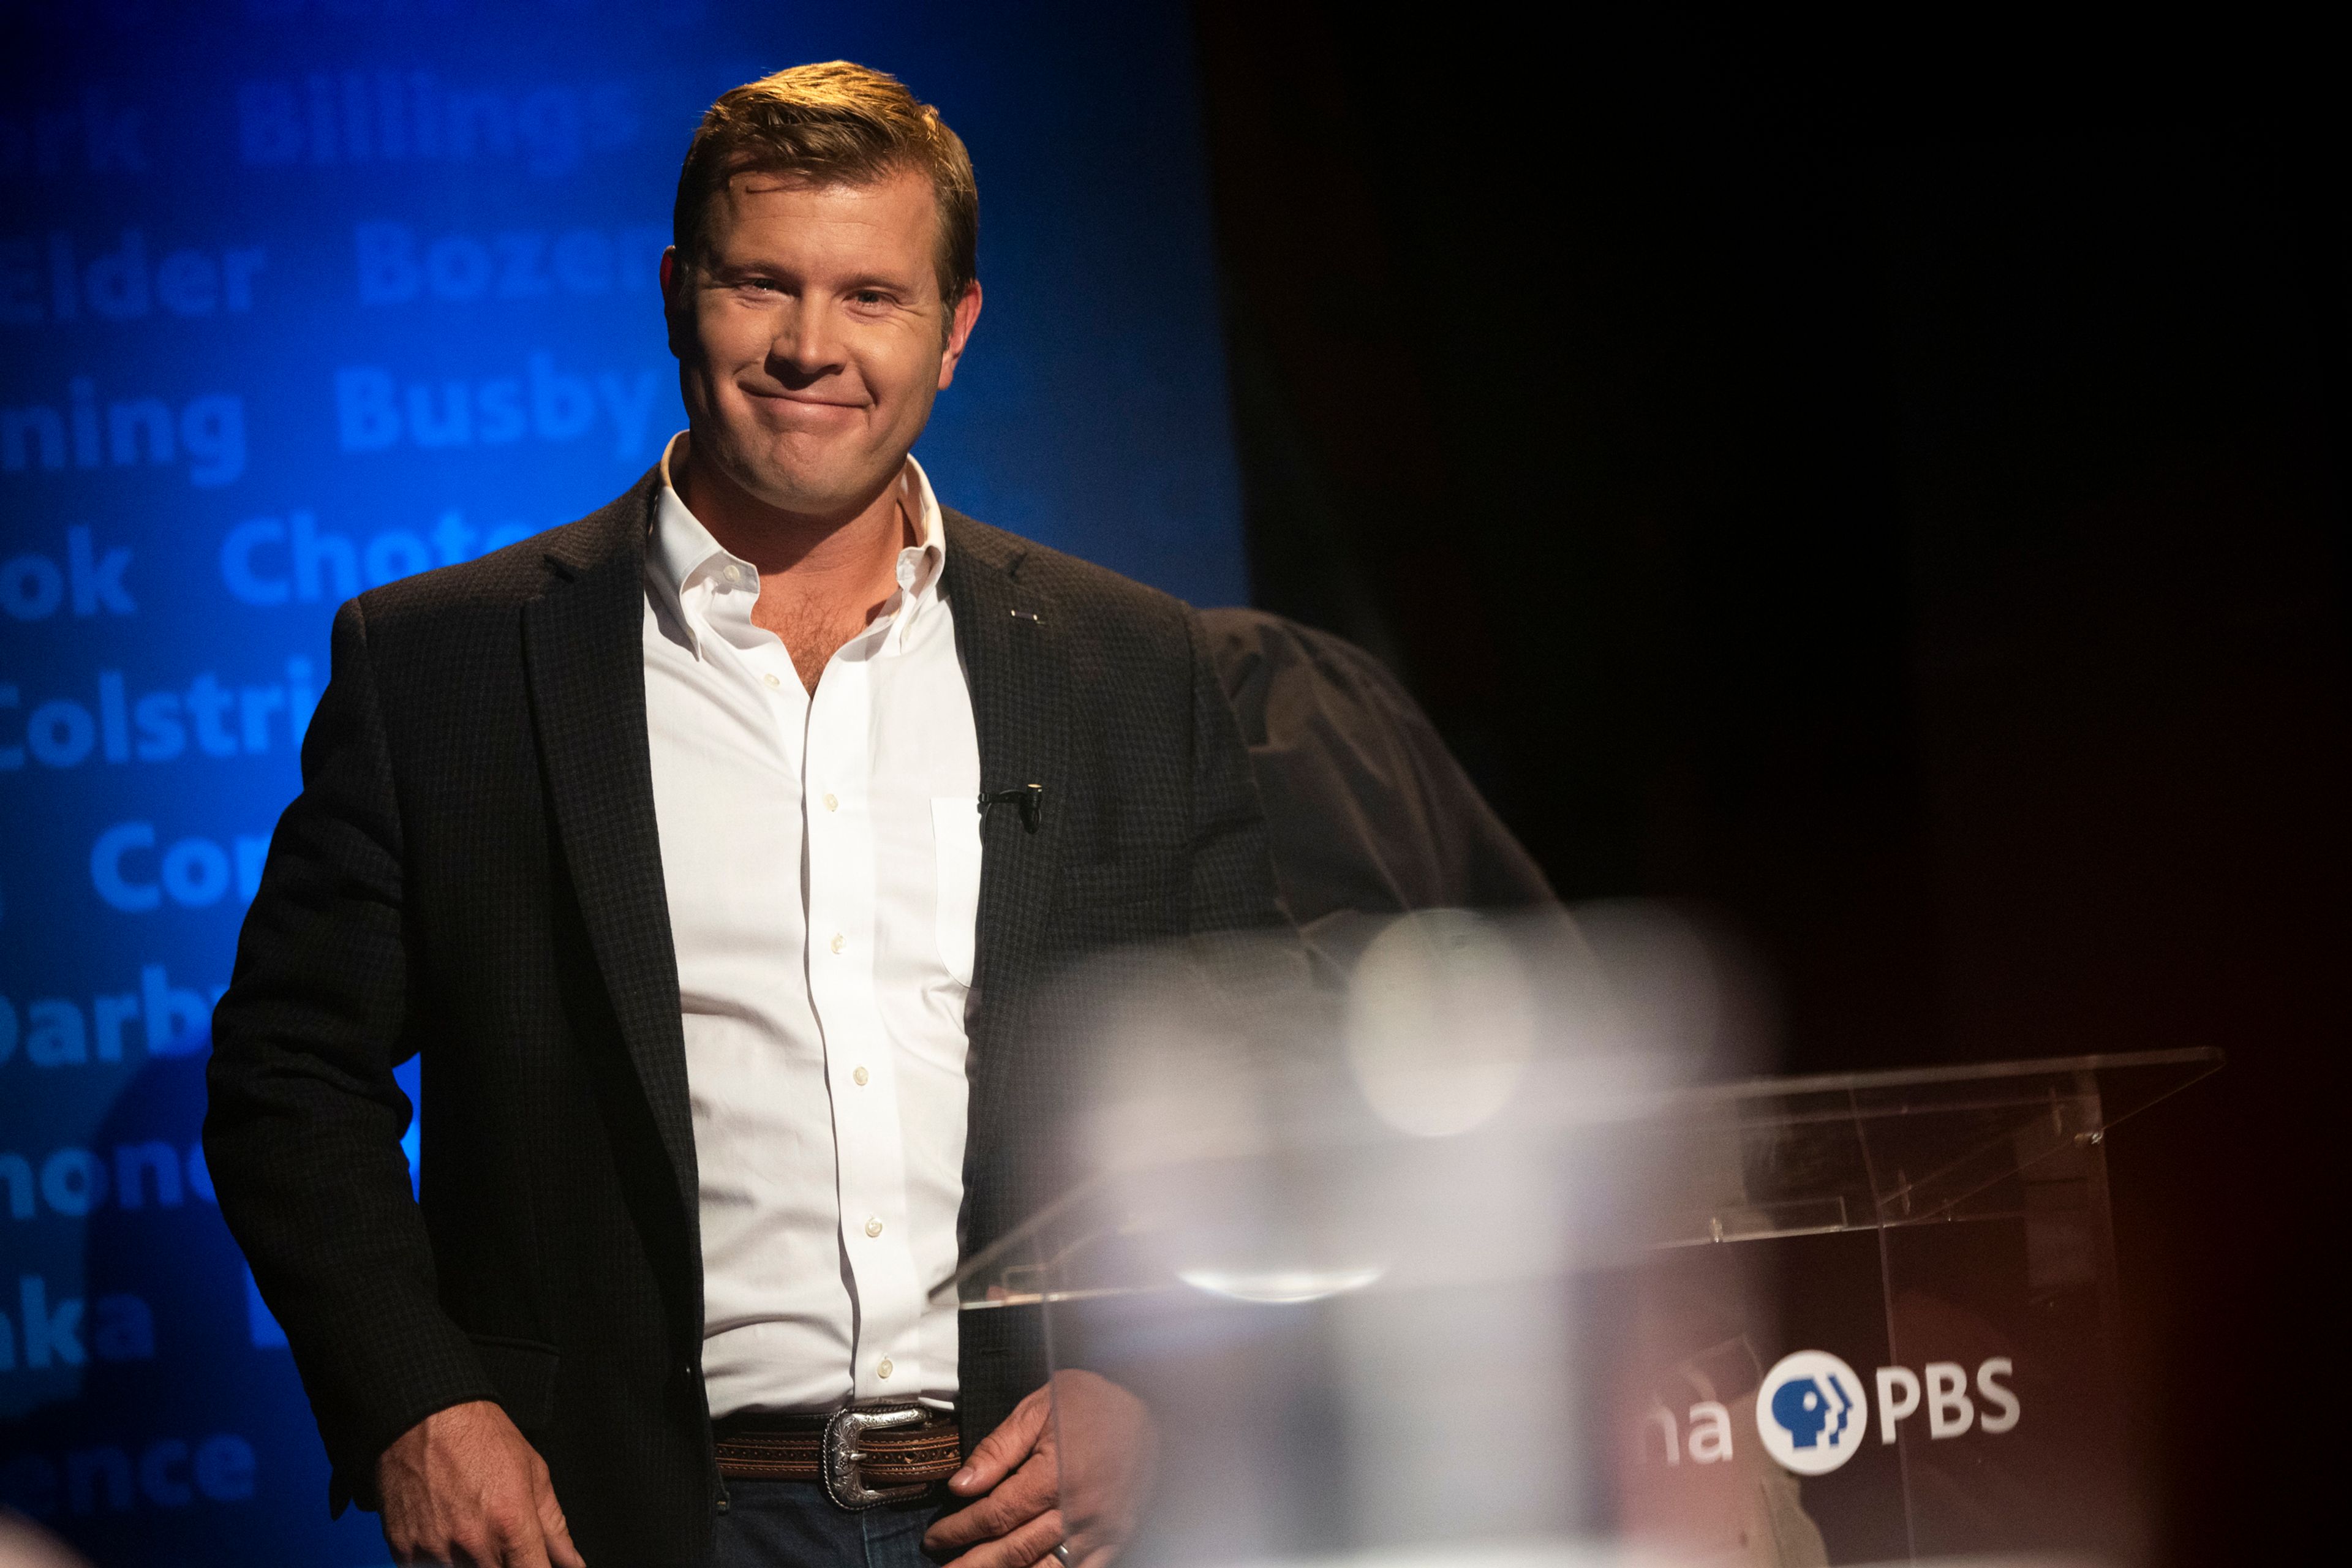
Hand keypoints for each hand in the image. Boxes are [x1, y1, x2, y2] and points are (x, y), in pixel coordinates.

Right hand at [376, 1399, 585, 1567]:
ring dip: (471, 1561)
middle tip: (500, 1538)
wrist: (425, 1416)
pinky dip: (439, 1558)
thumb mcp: (534, 1474)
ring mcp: (434, 1551)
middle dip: (505, 1565)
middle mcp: (473, 1545)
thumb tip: (574, 1564)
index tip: (535, 1564)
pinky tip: (445, 1530)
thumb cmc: (483, 1439)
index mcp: (512, 1527)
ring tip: (470, 1527)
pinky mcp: (403, 1550)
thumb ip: (555, 1528)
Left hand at [923, 1371, 1153, 1567]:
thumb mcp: (1038, 1408)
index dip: (959, 1530)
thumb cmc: (1093, 1401)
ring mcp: (1100, 1529)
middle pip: (1013, 1551)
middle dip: (972, 1564)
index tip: (936, 1538)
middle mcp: (1076, 1509)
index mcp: (1052, 1475)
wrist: (1154, 1403)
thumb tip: (961, 1485)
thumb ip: (998, 1449)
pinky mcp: (1118, 1536)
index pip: (994, 1515)